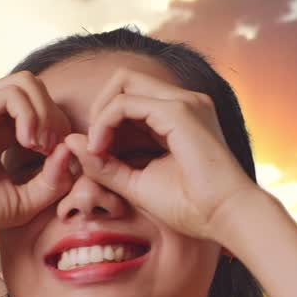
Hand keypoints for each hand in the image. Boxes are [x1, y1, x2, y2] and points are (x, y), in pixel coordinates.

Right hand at [0, 70, 79, 256]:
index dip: (61, 129)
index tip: (62, 161)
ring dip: (45, 112)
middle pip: (37, 89)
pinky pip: (10, 94)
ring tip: (41, 145)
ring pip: (26, 83)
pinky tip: (30, 141)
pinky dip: (30, 114)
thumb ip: (54, 179)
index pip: (42, 108)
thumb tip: (72, 148)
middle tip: (54, 151)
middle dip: (56, 117)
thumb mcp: (25, 201)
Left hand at [60, 68, 265, 241]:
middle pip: (124, 80)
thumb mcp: (137, 183)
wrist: (226, 216)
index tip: (96, 154)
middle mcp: (184, 102)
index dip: (104, 120)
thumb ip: (105, 163)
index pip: (130, 98)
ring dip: (100, 112)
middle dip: (99, 107)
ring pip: (123, 82)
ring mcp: (183, 101)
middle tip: (91, 144)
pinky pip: (125, 101)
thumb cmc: (192, 207)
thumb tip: (70, 141)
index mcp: (179, 117)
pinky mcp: (178, 110)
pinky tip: (101, 147)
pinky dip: (105, 121)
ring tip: (96, 147)